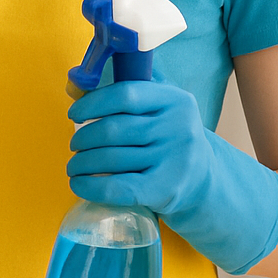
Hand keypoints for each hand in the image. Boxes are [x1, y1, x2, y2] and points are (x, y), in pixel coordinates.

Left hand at [67, 79, 212, 216]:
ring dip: (82, 163)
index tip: (74, 114)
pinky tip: (78, 184)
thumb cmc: (169, 139)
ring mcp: (174, 160)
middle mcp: (178, 128)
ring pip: (111, 158)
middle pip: (113, 129)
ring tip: (74, 166)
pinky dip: (91, 186)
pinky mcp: (165, 190)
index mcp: (175, 100)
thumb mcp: (161, 110)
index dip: (92, 103)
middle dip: (83, 138)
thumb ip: (128, 96)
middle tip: (74, 145)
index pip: (124, 94)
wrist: (204, 180)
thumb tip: (74, 87)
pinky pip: (118, 187)